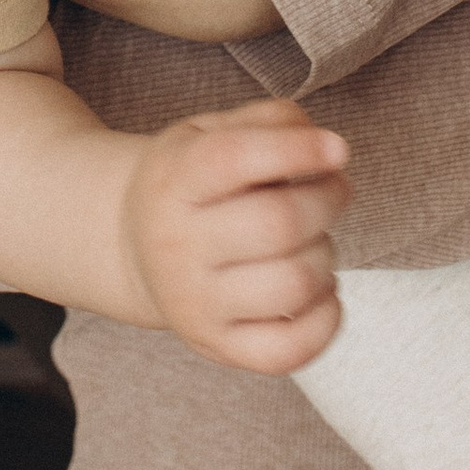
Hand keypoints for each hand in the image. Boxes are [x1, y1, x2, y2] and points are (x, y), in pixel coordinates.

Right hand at [118, 94, 348, 371]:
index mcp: (173, 180)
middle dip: (328, 200)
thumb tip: (326, 146)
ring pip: (293, 284)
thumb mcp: (209, 131)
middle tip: (333, 190)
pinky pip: (290, 348)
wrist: (132, 247)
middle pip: (279, 224)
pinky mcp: (217, 347)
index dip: (298, 150)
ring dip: (326, 255)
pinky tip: (321, 290)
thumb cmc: (191, 184)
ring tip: (315, 241)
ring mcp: (195, 304)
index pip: (234, 158)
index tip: (338, 149)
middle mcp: (176, 245)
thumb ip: (269, 121)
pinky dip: (326, 319)